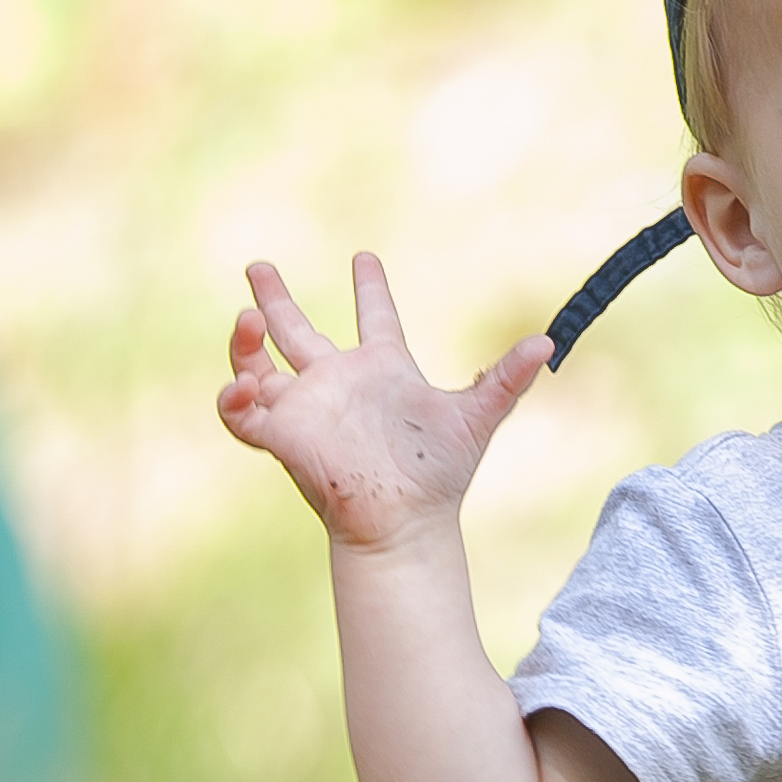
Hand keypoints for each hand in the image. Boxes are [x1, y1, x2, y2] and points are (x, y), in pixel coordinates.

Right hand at [217, 252, 551, 549]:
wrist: (405, 523)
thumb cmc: (439, 476)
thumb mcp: (476, 418)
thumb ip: (506, 378)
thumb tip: (549, 342)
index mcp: (382, 370)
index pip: (375, 318)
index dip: (370, 289)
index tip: (364, 258)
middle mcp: (339, 383)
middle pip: (296, 331)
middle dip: (274, 300)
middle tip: (258, 266)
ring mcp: (307, 408)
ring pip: (258, 364)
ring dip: (246, 340)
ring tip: (247, 316)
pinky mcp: (282, 435)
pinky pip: (241, 414)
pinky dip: (232, 399)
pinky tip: (241, 386)